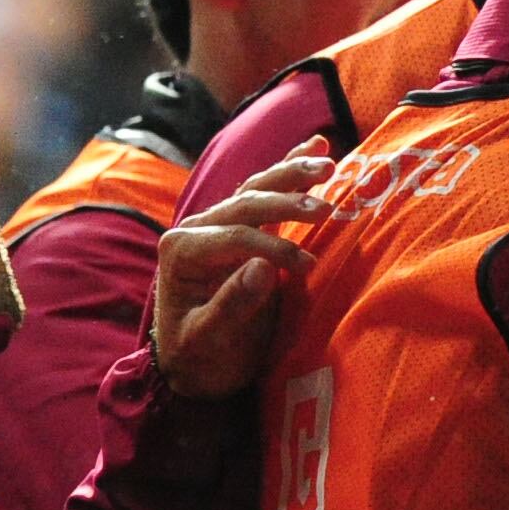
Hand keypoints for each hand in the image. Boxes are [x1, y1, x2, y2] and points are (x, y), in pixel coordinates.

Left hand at [155, 148, 331, 396]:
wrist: (194, 362)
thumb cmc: (199, 355)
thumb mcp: (207, 339)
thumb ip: (231, 304)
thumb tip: (264, 268)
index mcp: (181, 250)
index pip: (235, 236)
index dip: (273, 248)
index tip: (307, 269)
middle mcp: (195, 228)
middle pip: (246, 203)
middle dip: (287, 201)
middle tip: (326, 209)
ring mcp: (216, 223)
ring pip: (255, 188)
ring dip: (292, 174)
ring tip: (327, 165)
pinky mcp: (238, 226)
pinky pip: (263, 191)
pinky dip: (288, 169)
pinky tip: (316, 147)